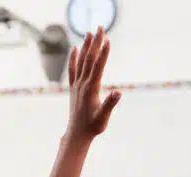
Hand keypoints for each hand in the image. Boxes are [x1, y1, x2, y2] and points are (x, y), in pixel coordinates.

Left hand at [66, 27, 120, 142]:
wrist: (77, 134)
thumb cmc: (93, 126)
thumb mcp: (104, 117)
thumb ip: (110, 104)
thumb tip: (118, 93)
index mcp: (91, 89)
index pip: (98, 66)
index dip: (103, 53)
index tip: (108, 40)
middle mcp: (82, 84)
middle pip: (89, 59)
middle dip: (95, 42)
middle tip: (100, 27)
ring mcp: (76, 85)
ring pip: (81, 61)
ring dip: (85, 46)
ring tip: (89, 32)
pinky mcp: (73, 88)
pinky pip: (72, 69)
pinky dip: (73, 58)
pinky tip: (74, 48)